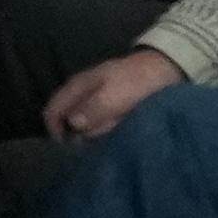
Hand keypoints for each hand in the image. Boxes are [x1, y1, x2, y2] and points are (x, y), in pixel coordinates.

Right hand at [43, 47, 184, 139]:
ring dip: (97, 132)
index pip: (52, 110)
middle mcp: (82, 93)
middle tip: (102, 138)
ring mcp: (96, 100)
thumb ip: (94, 108)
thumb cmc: (138, 81)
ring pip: (86, 124)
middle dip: (82, 134)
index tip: (70, 148)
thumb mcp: (115, 94)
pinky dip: (108, 129)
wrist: (166, 69)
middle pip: (69, 121)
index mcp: (78, 86)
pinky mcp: (111, 106)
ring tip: (115, 133)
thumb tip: (73, 124)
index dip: (55, 130)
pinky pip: (101, 123)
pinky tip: (120, 131)